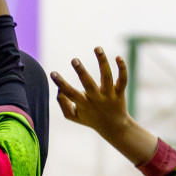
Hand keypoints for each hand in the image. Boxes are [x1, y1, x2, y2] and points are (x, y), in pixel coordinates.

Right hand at [52, 48, 156, 164]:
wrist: (114, 127)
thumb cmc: (90, 119)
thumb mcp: (73, 116)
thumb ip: (63, 104)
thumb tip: (60, 89)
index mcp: (83, 104)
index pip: (69, 93)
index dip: (60, 83)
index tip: (52, 73)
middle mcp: (96, 99)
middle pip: (88, 84)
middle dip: (81, 71)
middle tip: (74, 60)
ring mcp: (109, 96)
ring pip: (106, 77)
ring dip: (102, 62)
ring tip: (97, 48)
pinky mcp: (120, 92)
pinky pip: (122, 79)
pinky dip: (122, 68)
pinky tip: (118, 57)